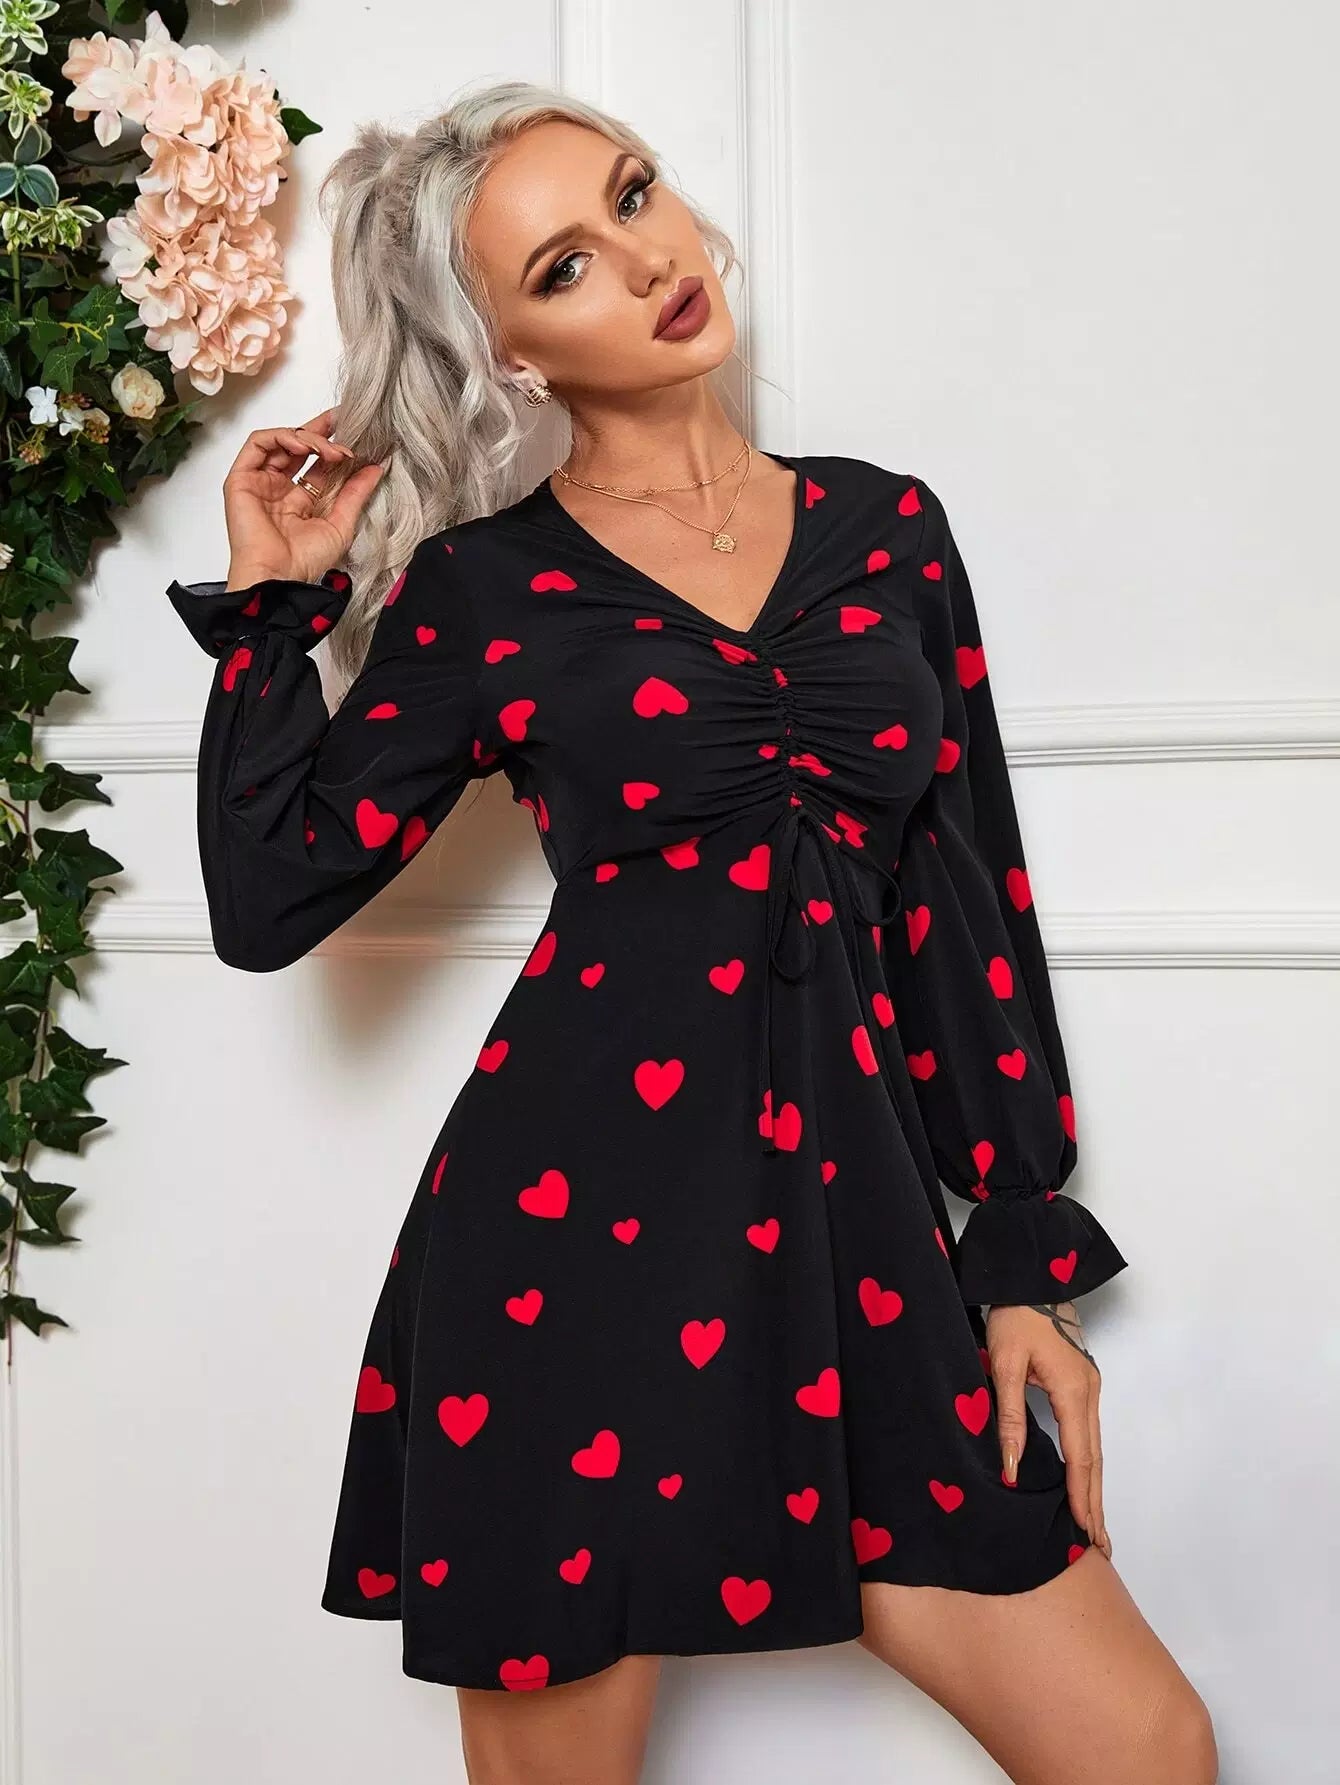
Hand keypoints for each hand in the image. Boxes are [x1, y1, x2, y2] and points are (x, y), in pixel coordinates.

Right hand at [221, 406, 388, 590]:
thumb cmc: (304, 561)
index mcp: (300, 501)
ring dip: (307, 437)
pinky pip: (258, 443)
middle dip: (321, 430)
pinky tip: (304, 446)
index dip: (334, 446)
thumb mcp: (341, 523)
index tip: (355, 431)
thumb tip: (376, 468)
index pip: (318, 464)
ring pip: (281, 442)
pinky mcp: (241, 478)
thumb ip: (356, 494)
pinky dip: (282, 437)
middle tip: (342, 421)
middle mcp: (279, 489)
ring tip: (329, 449)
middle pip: (298, 447)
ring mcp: (259, 482)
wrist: (278, 576)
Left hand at [985, 1300, 1110, 1557]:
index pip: (1080, 1457)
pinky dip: (1088, 1462)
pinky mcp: (1082, 1383)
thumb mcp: (1004, 1365)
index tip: (1085, 1532)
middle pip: (1095, 1459)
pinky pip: (1088, 1432)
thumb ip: (1010, 1419)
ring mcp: (1090, 1387)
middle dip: (1095, 1502)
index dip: (1081, 1496)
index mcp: (1073, 1391)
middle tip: (1100, 1544)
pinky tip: (1083, 1480)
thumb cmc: (1014, 1316)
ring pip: (1094, 1447)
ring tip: (1093, 1523)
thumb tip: (1012, 1470)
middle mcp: (1089, 1393)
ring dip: (1093, 1485)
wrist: (1031, 1277)